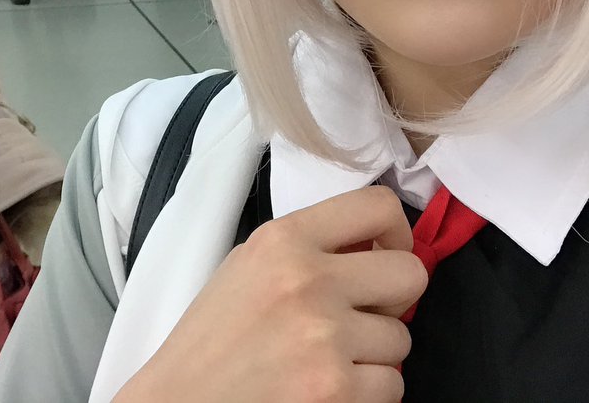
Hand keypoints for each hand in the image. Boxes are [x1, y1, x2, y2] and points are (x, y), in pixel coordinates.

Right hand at [114, 185, 426, 402]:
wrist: (178, 402)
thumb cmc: (211, 342)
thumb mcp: (248, 266)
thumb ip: (307, 249)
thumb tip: (371, 250)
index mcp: (282, 240)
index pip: (377, 206)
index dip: (396, 233)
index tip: (387, 254)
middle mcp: (308, 280)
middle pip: (409, 274)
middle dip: (394, 299)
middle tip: (364, 314)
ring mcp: (325, 337)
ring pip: (401, 338)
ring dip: (373, 354)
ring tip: (328, 359)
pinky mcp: (336, 389)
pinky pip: (393, 385)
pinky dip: (368, 393)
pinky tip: (329, 388)